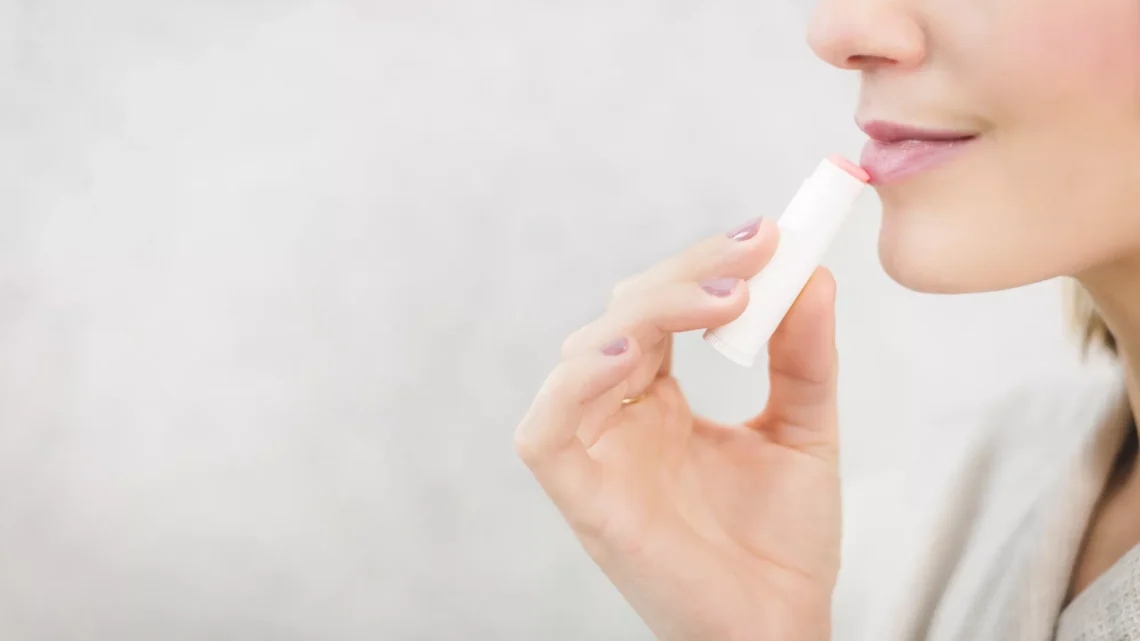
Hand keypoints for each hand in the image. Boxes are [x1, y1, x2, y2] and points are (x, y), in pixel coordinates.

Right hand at [515, 218, 840, 640]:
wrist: (783, 629)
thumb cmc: (785, 545)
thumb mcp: (806, 431)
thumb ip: (804, 359)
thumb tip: (812, 278)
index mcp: (660, 402)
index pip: (660, 310)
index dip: (703, 267)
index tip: (767, 237)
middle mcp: (620, 419)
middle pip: (621, 317)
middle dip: (684, 276)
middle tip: (753, 255)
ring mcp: (597, 456)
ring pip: (582, 355)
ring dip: (647, 313)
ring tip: (722, 300)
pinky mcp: (581, 499)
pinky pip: (545, 431)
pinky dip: (576, 383)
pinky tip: (634, 353)